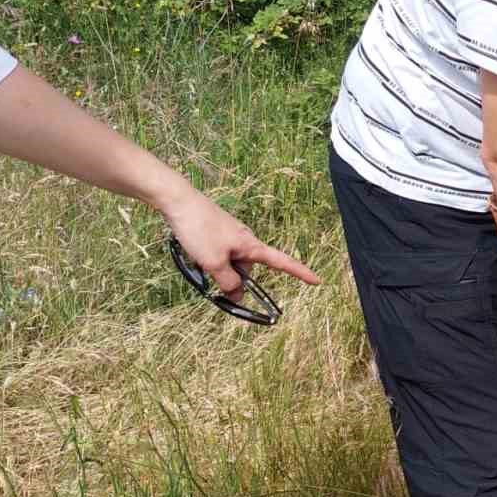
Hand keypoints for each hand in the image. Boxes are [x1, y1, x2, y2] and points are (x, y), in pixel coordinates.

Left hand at [159, 186, 320, 299]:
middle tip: (216, 289)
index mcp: (252, 246)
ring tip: (197, 262)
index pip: (283, 262)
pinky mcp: (217, 232)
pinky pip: (219, 253)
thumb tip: (238, 295)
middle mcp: (246, 240)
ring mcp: (231, 235)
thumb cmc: (199, 229)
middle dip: (234, 281)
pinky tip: (195, 254)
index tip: (317, 281)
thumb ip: (227, 281)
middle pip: (248, 268)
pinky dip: (210, 260)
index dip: (301, 273)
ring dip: (217, 269)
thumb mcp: (213, 262)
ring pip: (230, 262)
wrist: (179, 201)